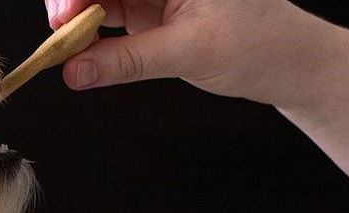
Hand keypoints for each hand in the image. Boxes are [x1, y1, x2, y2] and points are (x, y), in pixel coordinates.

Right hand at [44, 0, 333, 106]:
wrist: (289, 63)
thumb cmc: (261, 45)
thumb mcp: (189, 52)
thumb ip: (126, 61)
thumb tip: (74, 71)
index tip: (63, 17)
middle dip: (72, 2)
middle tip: (59, 35)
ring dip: (76, 18)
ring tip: (67, 47)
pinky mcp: (149, 6)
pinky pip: (106, 11)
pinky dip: (88, 30)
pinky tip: (80, 48)